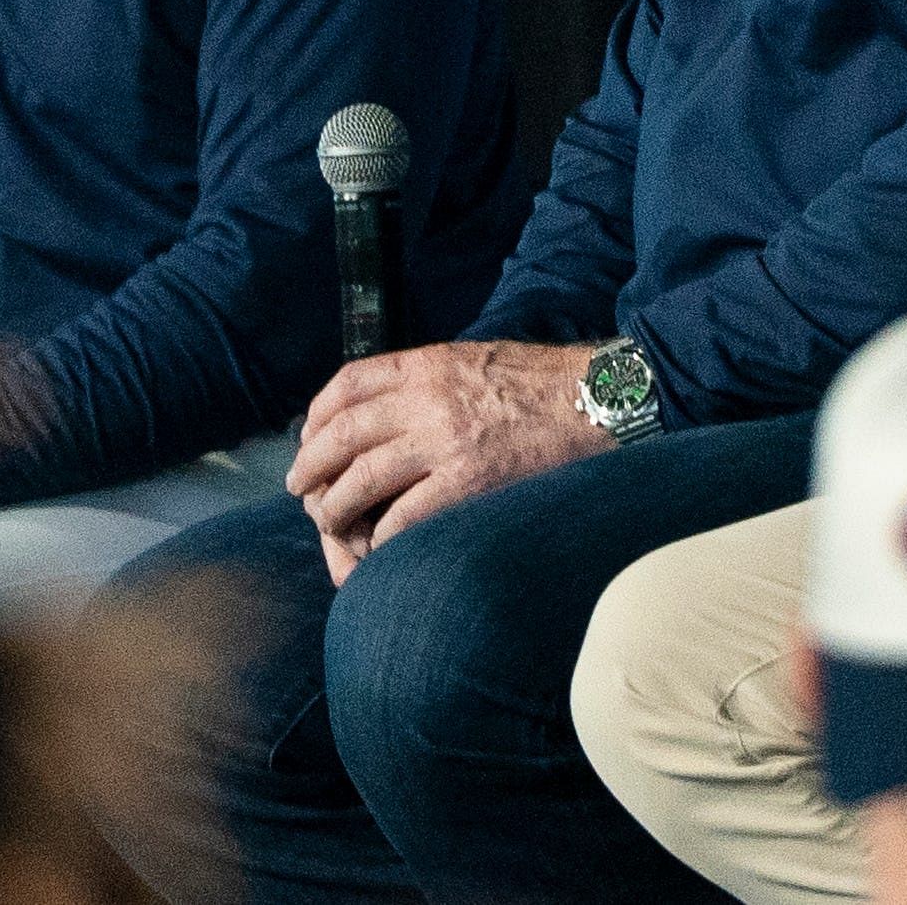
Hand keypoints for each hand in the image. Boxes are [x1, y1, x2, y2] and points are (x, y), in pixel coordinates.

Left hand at [286, 341, 603, 581]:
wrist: (605, 400)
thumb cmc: (550, 384)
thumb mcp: (481, 360)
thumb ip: (436, 379)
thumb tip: (397, 405)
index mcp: (431, 364)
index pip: (350, 383)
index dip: (318, 413)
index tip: (311, 435)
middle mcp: (429, 399)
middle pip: (342, 434)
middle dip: (311, 464)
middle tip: (302, 487)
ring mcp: (446, 441)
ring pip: (361, 479)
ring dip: (334, 507)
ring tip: (329, 522)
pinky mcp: (469, 481)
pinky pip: (402, 518)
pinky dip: (382, 537)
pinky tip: (380, 546)